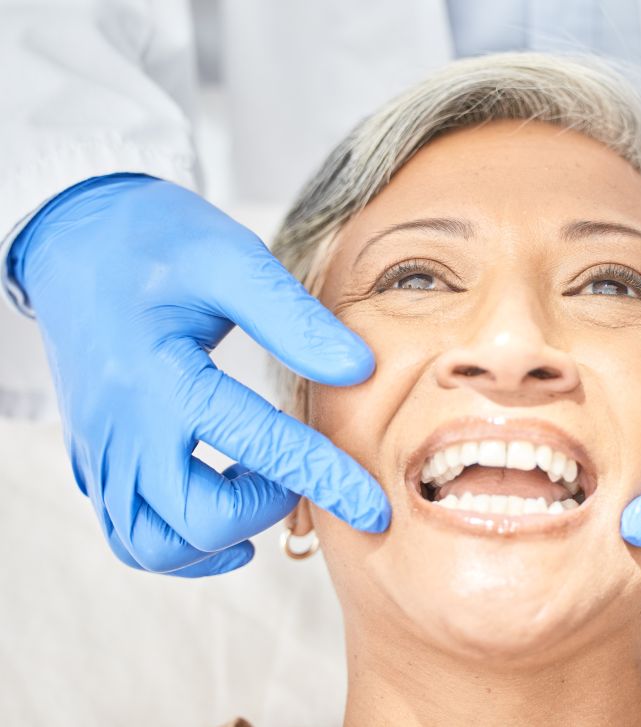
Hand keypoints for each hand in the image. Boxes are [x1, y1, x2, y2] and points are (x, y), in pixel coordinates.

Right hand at [10, 174, 389, 575]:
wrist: (75, 238)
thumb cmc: (154, 240)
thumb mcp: (230, 259)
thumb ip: (293, 318)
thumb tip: (359, 369)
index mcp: (160, 375)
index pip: (258, 445)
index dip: (325, 480)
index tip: (374, 508)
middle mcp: (122, 428)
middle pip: (198, 518)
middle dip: (266, 507)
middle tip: (296, 467)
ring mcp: (101, 451)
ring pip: (155, 545)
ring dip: (219, 537)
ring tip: (261, 492)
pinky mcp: (95, 460)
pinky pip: (129, 534)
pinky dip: (182, 542)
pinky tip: (224, 513)